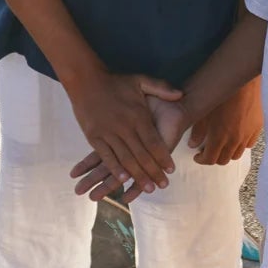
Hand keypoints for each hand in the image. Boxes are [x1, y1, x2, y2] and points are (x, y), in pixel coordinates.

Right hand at [67, 71, 181, 201]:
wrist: (86, 80)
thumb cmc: (115, 82)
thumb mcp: (140, 80)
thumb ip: (161, 88)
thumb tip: (181, 95)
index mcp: (138, 115)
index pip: (154, 142)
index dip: (163, 157)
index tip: (171, 169)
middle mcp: (124, 126)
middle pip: (142, 154)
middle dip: (153, 172)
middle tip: (163, 185)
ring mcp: (108, 132)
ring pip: (126, 159)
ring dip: (137, 175)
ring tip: (148, 188)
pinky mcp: (94, 137)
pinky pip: (106, 157)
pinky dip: (115, 169)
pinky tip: (123, 180)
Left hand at [189, 79, 262, 165]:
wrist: (243, 77)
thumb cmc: (221, 91)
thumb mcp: (203, 109)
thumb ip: (198, 130)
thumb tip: (193, 144)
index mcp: (219, 136)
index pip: (210, 159)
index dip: (201, 160)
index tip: (197, 155)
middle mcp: (235, 139)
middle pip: (224, 160)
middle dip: (214, 157)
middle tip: (207, 149)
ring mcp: (248, 134)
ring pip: (237, 154)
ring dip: (227, 153)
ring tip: (221, 144)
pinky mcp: (258, 127)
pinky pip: (249, 144)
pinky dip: (241, 145)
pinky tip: (236, 136)